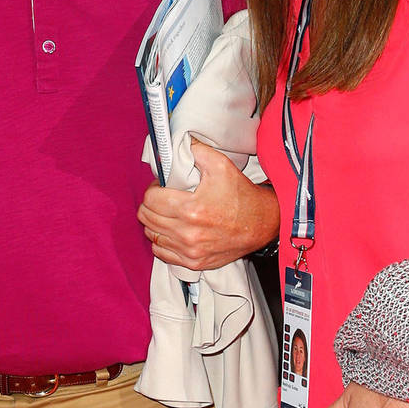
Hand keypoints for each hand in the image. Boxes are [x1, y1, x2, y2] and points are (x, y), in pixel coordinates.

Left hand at [138, 141, 279, 270]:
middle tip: (162, 198)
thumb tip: (174, 145)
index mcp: (191, 209)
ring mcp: (190, 251)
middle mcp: (187, 233)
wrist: (262, 224)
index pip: (150, 200)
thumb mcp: (221, 165)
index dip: (153, 189)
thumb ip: (195, 151)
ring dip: (155, 222)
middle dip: (151, 205)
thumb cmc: (241, 194)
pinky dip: (162, 241)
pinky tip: (171, 231)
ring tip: (167, 213)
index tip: (161, 187)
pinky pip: (161, 252)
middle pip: (147, 218)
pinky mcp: (193, 262)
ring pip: (151, 235)